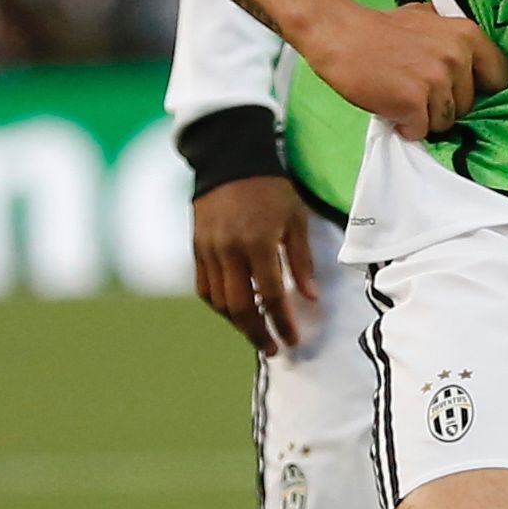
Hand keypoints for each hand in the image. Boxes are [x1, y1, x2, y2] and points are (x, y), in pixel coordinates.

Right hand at [191, 175, 315, 355]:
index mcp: (258, 244)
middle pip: (240, 307)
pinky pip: (204, 287)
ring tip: (255, 332)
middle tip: (272, 348)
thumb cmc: (271, 189)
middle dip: (257, 333)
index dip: (282, 323)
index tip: (292, 340)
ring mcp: (209, 251)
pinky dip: (218, 304)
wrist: (230, 160)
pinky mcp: (196, 248)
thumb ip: (301, 261)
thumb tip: (311, 297)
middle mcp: (229, 252)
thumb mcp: (295, 221)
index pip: (270, 296)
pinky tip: (233, 311)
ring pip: (219, 301)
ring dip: (237, 322)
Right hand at [301, 2, 505, 139]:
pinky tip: (392, 107)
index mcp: (467, 35)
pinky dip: (406, 126)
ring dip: (425, 117)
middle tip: (418, 89)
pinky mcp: (414, 103)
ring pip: (446, 122)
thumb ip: (452, 37)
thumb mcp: (427, 18)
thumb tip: (471, 58)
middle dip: (446, 105)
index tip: (466, 92)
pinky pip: (421, 130)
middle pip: (469, 105)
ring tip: (402, 95)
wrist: (339, 34)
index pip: (499, 76)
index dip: (482, 89)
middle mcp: (457, 57)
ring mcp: (436, 81)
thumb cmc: (379, 29)